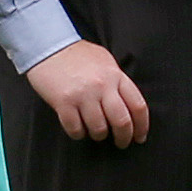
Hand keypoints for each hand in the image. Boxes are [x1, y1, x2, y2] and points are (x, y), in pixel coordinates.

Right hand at [26, 39, 149, 144]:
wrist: (49, 47)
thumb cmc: (79, 56)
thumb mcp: (106, 62)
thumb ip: (118, 81)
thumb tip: (128, 104)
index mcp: (116, 76)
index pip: (138, 106)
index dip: (142, 126)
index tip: (140, 136)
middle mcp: (102, 86)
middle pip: (122, 121)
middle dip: (124, 138)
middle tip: (122, 143)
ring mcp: (83, 95)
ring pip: (99, 129)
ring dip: (100, 136)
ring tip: (97, 133)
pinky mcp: (63, 103)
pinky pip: (76, 129)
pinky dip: (79, 134)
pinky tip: (79, 130)